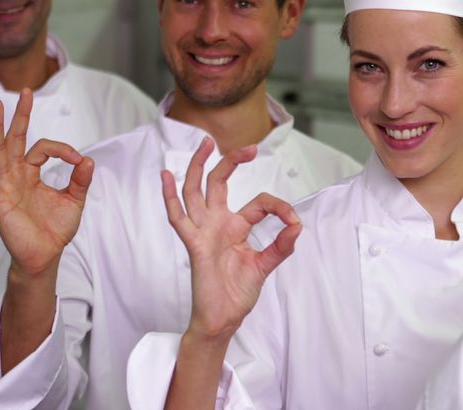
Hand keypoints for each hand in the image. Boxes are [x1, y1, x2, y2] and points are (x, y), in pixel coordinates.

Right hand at [0, 90, 93, 277]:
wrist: (45, 256)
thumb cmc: (55, 229)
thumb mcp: (74, 201)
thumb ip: (80, 180)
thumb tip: (88, 160)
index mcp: (32, 173)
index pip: (42, 148)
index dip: (61, 148)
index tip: (77, 160)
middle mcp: (15, 175)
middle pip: (15, 139)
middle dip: (19, 116)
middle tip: (24, 92)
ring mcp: (4, 186)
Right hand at [162, 138, 300, 340]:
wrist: (223, 318)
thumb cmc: (237, 292)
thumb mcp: (264, 265)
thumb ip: (280, 246)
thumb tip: (297, 226)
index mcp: (235, 227)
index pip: (258, 202)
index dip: (279, 207)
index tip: (293, 221)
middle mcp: (217, 224)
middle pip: (218, 183)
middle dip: (230, 162)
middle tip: (249, 148)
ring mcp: (203, 232)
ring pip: (195, 191)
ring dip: (197, 167)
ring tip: (204, 144)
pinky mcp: (194, 244)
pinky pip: (178, 218)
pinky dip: (169, 197)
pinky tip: (165, 177)